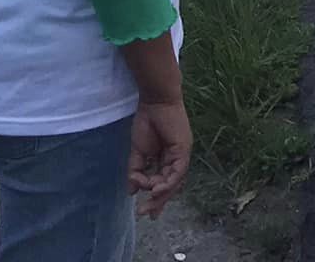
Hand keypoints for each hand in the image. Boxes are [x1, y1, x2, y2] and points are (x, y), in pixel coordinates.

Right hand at [128, 97, 190, 216]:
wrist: (154, 102)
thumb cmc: (146, 122)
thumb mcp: (137, 151)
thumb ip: (136, 171)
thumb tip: (131, 190)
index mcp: (166, 159)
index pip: (163, 183)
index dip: (156, 198)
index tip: (147, 213)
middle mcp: (176, 159)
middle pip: (170, 185)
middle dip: (158, 201)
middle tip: (146, 213)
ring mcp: (182, 154)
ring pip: (175, 181)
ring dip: (162, 193)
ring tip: (148, 201)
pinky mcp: (184, 149)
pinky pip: (178, 171)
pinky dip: (169, 181)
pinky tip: (157, 189)